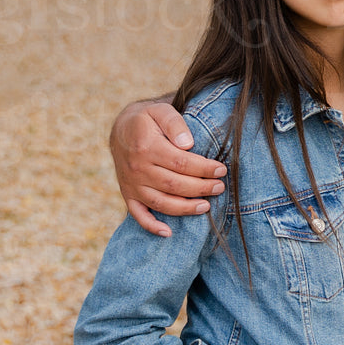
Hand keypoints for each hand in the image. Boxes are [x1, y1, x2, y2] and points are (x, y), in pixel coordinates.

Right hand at [110, 99, 226, 236]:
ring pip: (161, 203)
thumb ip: (175, 124)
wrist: (121, 129)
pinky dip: (152, 226)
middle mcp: (137, 169)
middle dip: (201, 188)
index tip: (221, 169)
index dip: (203, 169)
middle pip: (174, 185)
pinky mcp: (128, 195)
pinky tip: (168, 233)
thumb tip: (188, 143)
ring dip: (185, 208)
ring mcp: (132, 185)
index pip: (180, 163)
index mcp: (147, 147)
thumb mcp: (160, 111)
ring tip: (207, 206)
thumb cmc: (148, 119)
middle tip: (220, 187)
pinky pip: (138, 215)